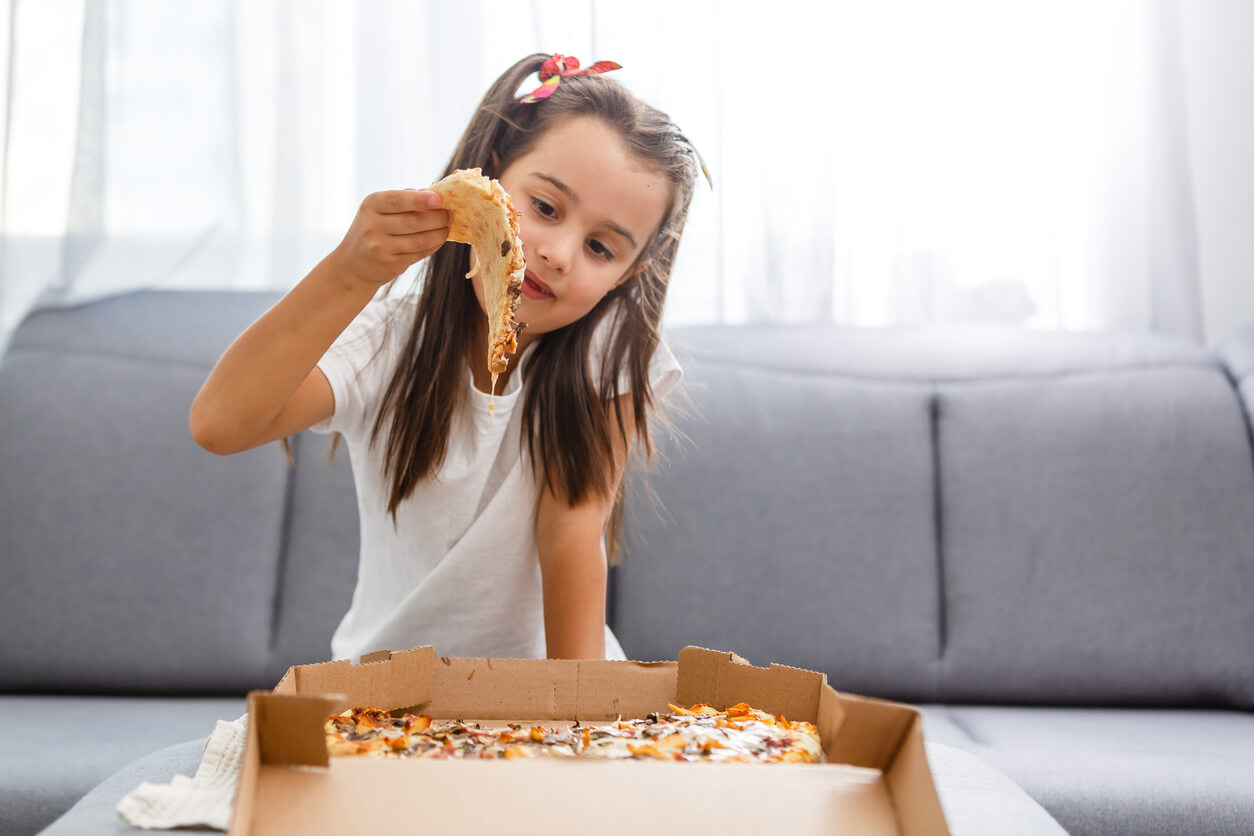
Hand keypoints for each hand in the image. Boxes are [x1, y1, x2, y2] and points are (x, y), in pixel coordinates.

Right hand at [330, 189, 449, 286]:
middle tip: (450, 214)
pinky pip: (419, 253)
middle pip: (414, 221)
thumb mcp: (379, 209)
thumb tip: (434, 191)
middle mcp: (372, 225)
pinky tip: (439, 239)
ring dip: (440, 233)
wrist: (353, 264)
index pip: (398, 200)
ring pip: (420, 240)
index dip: (421, 200)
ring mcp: (380, 247)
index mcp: (371, 205)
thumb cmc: (373, 228)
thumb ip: (404, 199)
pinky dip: (434, 245)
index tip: (439, 199)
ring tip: (448, 226)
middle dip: (438, 218)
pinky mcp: (390, 263)